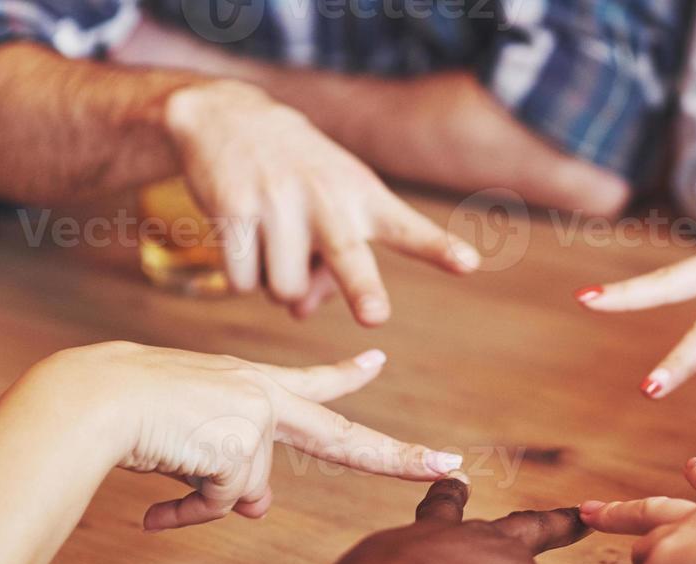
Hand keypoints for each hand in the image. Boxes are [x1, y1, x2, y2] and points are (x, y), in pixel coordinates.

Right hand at [33, 341, 462, 530]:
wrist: (91, 399)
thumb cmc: (129, 415)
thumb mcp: (191, 438)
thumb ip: (233, 470)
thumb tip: (260, 509)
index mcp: (250, 383)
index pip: (310, 379)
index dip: (347, 375)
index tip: (378, 360)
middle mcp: (263, 394)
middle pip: (343, 436)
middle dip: (400, 458)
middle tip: (452, 465)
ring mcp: (256, 417)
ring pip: (247, 492)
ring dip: (203, 500)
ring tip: (163, 466)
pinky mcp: (241, 446)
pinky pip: (222, 505)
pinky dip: (187, 513)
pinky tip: (156, 500)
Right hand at [162, 80, 481, 322]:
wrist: (227, 116)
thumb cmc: (298, 177)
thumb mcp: (328, 209)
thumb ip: (328, 268)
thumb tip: (301, 313)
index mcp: (362, 196)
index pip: (406, 227)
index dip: (437, 248)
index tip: (468, 264)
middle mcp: (326, 198)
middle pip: (347, 255)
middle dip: (363, 288)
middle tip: (374, 315)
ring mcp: (277, 201)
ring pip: (286, 290)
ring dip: (279, 287)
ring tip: (274, 246)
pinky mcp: (233, 209)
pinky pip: (244, 281)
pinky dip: (243, 279)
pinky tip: (241, 240)